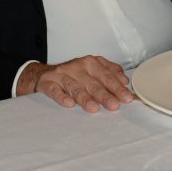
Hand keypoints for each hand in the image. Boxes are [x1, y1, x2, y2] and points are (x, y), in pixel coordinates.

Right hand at [16, 55, 132, 111]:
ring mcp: (62, 74)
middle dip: (104, 94)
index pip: (106, 75)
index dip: (117, 87)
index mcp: (91, 62)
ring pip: (75, 87)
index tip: (127, 98)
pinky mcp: (48, 82)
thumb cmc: (74, 75)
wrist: (44, 74)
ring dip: (84, 98)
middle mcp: (77, 67)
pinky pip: (55, 90)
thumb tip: (125, 82)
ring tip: (93, 108)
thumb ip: (110, 74)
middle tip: (114, 105)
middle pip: (93, 82)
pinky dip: (62, 96)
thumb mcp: (93, 70)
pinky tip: (69, 103)